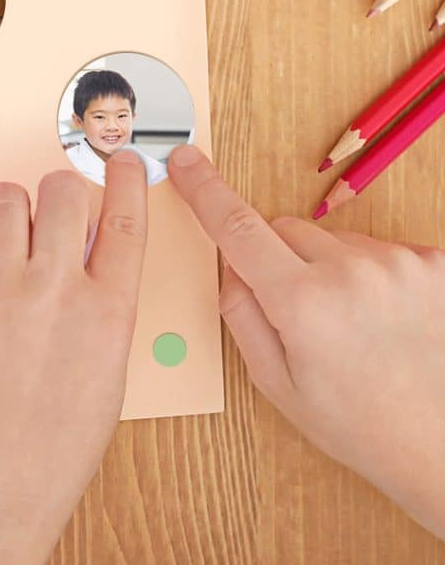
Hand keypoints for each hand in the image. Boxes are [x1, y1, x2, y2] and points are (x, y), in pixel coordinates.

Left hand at [0, 154, 148, 563]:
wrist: (1, 487)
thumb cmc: (60, 434)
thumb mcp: (109, 363)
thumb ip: (103, 296)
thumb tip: (89, 235)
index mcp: (108, 311)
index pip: (127, 217)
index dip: (126, 177)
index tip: (121, 159)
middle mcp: (55, 295)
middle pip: (62, 191)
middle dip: (58, 193)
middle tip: (47, 215)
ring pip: (2, 200)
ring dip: (5, 210)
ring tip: (3, 239)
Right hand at [168, 145, 444, 539]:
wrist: (437, 444)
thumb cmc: (357, 422)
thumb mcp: (273, 381)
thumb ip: (239, 312)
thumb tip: (229, 263)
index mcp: (302, 303)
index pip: (237, 228)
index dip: (206, 190)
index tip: (186, 162)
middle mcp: (351, 272)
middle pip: (284, 229)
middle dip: (278, 258)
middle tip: (296, 312)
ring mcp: (397, 263)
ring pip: (330, 239)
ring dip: (327, 266)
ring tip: (348, 321)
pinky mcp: (432, 263)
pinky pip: (374, 248)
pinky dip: (368, 272)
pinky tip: (380, 314)